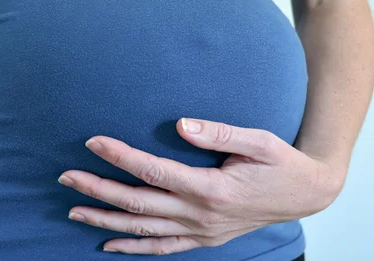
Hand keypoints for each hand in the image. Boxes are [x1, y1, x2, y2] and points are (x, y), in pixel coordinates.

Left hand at [58, 118, 343, 254]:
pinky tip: (110, 245)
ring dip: (106, 221)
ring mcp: (202, 232)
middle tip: (66, 177)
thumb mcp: (258, 140)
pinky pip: (163, 248)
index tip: (92, 142)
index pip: (153, 171)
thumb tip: (180, 125)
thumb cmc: (281, 162)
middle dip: (98, 191)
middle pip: (138, 204)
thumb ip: (218, 133)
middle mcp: (201, 215)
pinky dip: (134, 248)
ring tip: (74, 212)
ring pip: (143, 230)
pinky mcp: (206, 238)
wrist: (306, 193)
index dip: (120, 156)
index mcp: (211, 189)